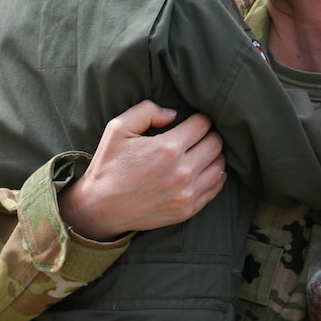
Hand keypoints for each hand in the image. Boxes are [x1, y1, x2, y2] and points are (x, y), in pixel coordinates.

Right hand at [58, 101, 224, 239]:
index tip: (192, 121)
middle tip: (198, 136)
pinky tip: (204, 171)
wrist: (100, 208)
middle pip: (216, 144)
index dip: (199, 119)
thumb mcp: (118, 128)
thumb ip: (147, 111)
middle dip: (209, 135)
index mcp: (167, 148)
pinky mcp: (188, 209)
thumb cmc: (108, 165)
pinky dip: (215, 176)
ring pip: (220, 166)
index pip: (203, 124)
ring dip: (214, 156)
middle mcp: (182, 171)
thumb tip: (174, 114)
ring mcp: (187, 193)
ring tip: (202, 152)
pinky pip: (215, 188)